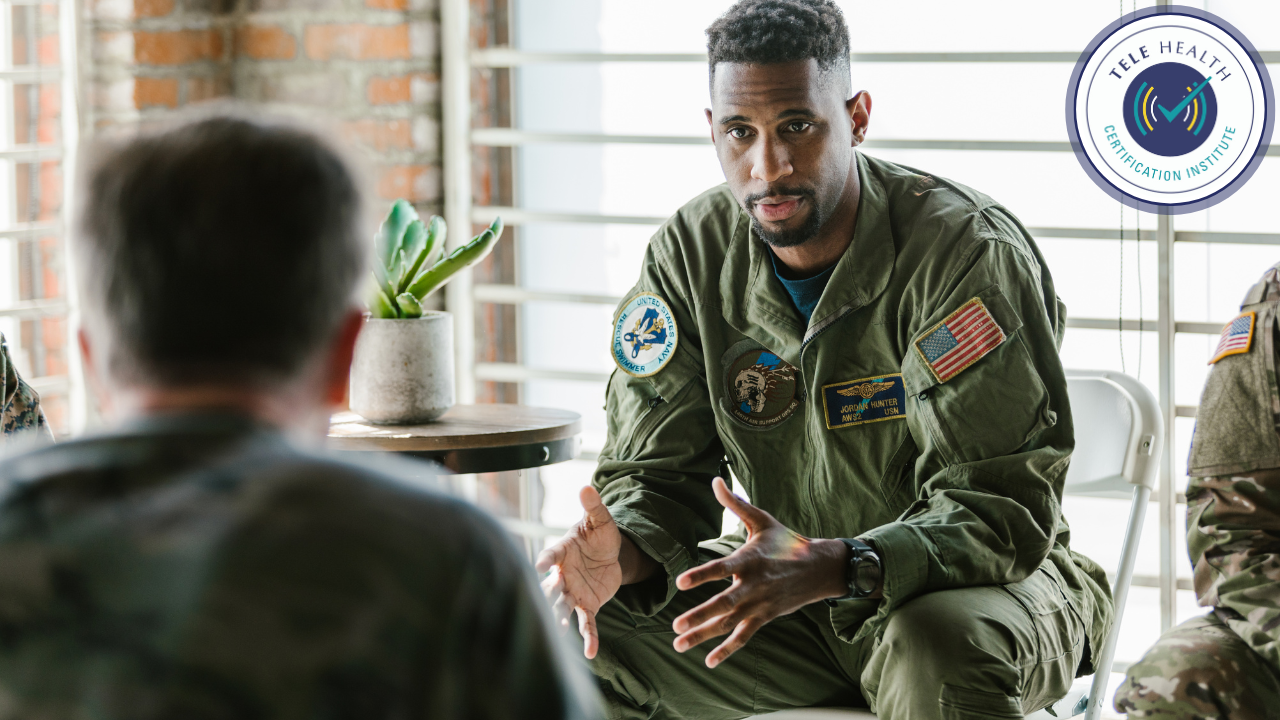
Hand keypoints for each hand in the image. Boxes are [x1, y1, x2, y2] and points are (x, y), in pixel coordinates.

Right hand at [535, 486, 622, 659]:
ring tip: (557, 629)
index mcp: (563, 551)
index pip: (551, 554)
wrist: (611, 555)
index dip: (545, 559)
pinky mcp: (587, 605)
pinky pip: (586, 623)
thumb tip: (587, 486)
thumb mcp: (601, 520)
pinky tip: (590, 653)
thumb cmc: (600, 535)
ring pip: (562, 606)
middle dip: (546, 594)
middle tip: (541, 602)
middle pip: (551, 585)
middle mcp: (563, 574)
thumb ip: (594, 506)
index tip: (538, 565)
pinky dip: (588, 637)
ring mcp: (573, 592)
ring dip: (559, 617)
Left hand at [671, 477, 848, 667]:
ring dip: (703, 635)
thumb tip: (715, 480)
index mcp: (749, 560)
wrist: (820, 569)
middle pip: (723, 604)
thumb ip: (735, 504)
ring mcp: (759, 605)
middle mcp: (753, 586)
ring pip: (728, 624)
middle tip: (675, 626)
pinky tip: (708, 661)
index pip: (721, 569)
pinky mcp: (764, 618)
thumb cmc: (786, 541)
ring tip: (678, 644)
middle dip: (698, 616)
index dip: (701, 575)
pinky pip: (744, 637)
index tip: (680, 582)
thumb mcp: (762, 521)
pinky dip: (727, 650)